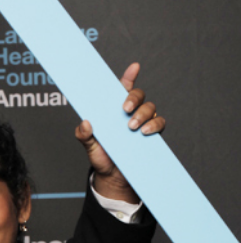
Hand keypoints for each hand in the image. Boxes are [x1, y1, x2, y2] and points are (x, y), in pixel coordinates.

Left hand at [77, 63, 166, 203]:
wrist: (113, 176)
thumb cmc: (101, 155)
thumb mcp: (88, 145)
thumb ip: (83, 134)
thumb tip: (85, 122)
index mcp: (113, 110)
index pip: (121, 88)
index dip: (129, 76)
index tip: (134, 67)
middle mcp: (130, 112)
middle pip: (138, 95)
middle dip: (133, 98)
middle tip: (124, 110)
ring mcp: (142, 122)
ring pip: (150, 108)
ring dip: (142, 114)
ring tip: (131, 127)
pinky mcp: (152, 134)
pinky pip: (159, 123)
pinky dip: (154, 125)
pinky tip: (144, 132)